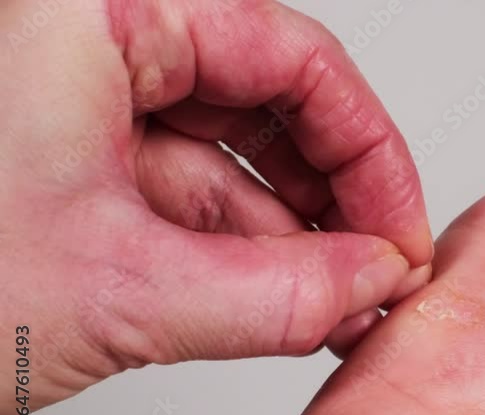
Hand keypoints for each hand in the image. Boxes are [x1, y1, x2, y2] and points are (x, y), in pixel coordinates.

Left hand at [0, 0, 432, 414]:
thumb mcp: (115, 291)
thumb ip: (274, 295)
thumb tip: (371, 285)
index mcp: (96, 12)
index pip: (294, 55)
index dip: (369, 149)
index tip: (400, 228)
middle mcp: (92, 43)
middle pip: (269, 102)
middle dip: (334, 200)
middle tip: (378, 273)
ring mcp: (81, 109)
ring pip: (231, 159)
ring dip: (296, 238)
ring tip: (340, 304)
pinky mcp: (72, 170)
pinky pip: (189, 200)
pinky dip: (245, 254)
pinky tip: (288, 302)